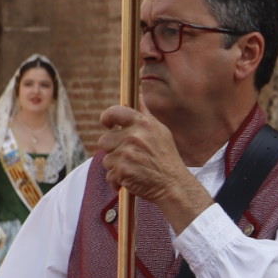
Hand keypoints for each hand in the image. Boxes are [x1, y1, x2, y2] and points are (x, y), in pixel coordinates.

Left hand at [98, 104, 211, 231]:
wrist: (173, 184)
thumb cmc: (166, 157)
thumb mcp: (160, 131)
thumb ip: (145, 113)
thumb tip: (138, 93)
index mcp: (142, 124)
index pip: (113, 112)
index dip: (106, 118)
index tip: (107, 124)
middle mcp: (133, 136)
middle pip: (104, 140)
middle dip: (113, 149)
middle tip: (128, 156)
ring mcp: (127, 154)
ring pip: (106, 159)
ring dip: (116, 166)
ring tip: (133, 168)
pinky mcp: (122, 171)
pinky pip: (109, 175)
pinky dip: (117, 180)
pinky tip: (130, 179)